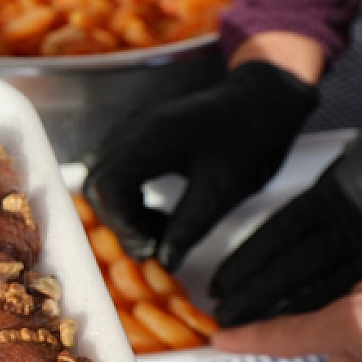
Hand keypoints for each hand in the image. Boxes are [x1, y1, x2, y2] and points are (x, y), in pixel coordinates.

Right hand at [84, 60, 318, 269]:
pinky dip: (126, 194)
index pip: (107, 187)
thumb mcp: (225, 190)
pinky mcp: (138, 132)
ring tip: (157, 225)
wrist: (265, 99)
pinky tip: (155, 207)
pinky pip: (113, 167)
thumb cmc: (251, 138)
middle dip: (120, 221)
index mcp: (153, 138)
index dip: (124, 224)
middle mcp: (133, 129)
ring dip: (121, 209)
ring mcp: (132, 127)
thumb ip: (189, 228)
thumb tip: (163, 262)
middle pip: (96, 184)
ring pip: (100, 176)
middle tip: (156, 241)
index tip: (154, 244)